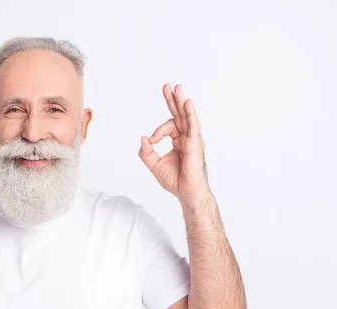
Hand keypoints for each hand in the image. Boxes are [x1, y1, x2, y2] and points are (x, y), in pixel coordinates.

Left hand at [138, 83, 210, 205]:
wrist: (186, 192)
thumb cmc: (175, 180)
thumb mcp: (154, 165)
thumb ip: (146, 152)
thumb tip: (143, 138)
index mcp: (178, 141)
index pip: (168, 126)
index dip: (157, 131)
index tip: (152, 141)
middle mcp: (186, 137)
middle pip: (179, 114)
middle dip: (173, 100)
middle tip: (168, 86)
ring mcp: (192, 139)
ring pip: (186, 116)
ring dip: (180, 102)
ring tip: (177, 88)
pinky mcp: (195, 143)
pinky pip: (193, 125)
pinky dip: (190, 113)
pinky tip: (187, 103)